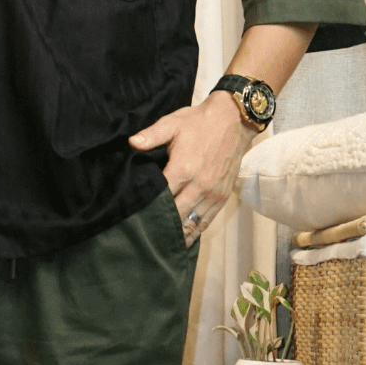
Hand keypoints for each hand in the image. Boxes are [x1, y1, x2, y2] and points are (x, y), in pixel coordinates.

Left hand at [129, 93, 255, 246]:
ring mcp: (213, 193)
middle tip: (144, 236)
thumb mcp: (173, 123)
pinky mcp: (223, 196)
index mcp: (184, 169)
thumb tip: (131, 143)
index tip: (135, 217)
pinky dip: (195, 231)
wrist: (234, 120)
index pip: (162, 196)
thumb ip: (151, 135)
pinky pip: (207, 220)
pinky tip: (184, 239)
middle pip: (175, 214)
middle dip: (160, 225)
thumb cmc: (200, 122)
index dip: (148, 208)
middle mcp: (199, 185)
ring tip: (161, 244)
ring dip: (178, 233)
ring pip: (192, 222)